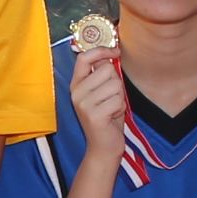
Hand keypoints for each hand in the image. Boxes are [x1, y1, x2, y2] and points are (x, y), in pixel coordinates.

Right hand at [66, 34, 129, 160]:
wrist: (103, 147)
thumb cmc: (106, 117)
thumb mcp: (102, 92)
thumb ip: (103, 74)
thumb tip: (112, 54)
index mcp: (76, 84)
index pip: (84, 57)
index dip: (102, 51)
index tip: (116, 51)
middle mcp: (76, 93)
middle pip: (107, 69)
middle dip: (116, 83)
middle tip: (111, 98)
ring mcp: (84, 104)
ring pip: (115, 84)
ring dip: (119, 97)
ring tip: (111, 108)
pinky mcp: (94, 115)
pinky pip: (118, 100)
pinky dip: (121, 108)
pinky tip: (113, 116)